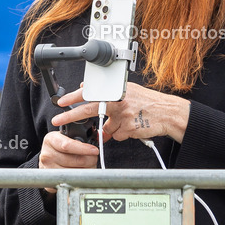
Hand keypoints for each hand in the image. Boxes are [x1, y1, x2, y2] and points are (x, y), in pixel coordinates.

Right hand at [39, 131, 99, 192]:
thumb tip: (101, 136)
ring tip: (87, 166)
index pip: (68, 145)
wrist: (48, 159)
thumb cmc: (61, 146)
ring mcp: (48, 170)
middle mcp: (47, 155)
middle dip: (90, 160)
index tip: (95, 151)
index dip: (84, 148)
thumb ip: (82, 136)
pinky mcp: (50, 183)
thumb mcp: (67, 136)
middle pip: (76, 160)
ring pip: (77, 173)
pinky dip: (81, 180)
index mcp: (50, 140)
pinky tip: (80, 174)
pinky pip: (72, 183)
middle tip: (93, 158)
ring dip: (87, 170)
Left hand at [53, 83, 189, 143]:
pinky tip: (133, 126)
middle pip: (89, 109)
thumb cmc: (148, 102)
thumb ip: (108, 91)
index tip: (61, 102)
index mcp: (117, 90)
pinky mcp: (128, 128)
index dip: (73, 97)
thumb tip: (87, 88)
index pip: (91, 92)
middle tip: (57, 120)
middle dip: (71, 116)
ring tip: (128, 120)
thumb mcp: (128, 90)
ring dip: (113, 128)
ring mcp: (123, 116)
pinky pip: (117, 135)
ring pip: (106, 128)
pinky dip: (122, 133)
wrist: (168, 113)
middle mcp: (118, 101)